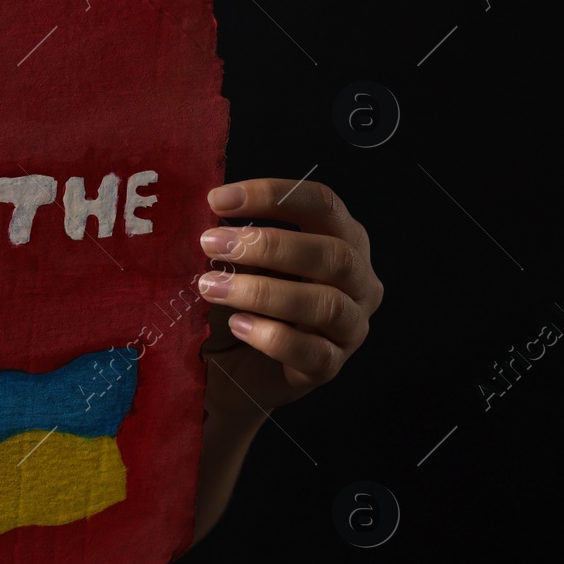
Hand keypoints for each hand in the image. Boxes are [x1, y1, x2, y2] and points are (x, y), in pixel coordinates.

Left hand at [195, 179, 382, 424]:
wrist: (234, 368)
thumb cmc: (242, 301)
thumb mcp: (241, 263)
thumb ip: (235, 238)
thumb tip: (205, 217)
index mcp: (342, 239)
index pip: (323, 204)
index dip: (272, 195)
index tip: (216, 200)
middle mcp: (358, 280)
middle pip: (332, 253)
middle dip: (268, 245)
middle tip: (210, 244)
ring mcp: (351, 326)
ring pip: (326, 304)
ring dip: (262, 292)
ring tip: (210, 287)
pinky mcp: (331, 365)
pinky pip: (313, 353)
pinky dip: (272, 337)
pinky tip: (237, 326)